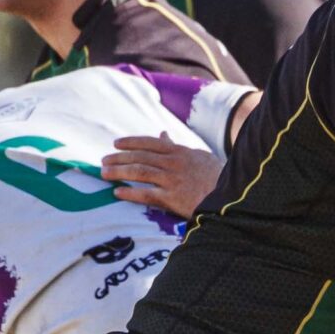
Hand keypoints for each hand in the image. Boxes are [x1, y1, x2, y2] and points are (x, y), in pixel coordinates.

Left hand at [104, 134, 223, 218]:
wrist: (231, 196)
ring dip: (119, 172)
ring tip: (104, 173)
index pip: (150, 143)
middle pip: (140, 157)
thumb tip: (164, 135)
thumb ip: (178, 146)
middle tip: (103, 160)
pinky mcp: (174, 199)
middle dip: (119, 158)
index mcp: (180, 152)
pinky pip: (147, 195)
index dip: (131, 142)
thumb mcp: (199, 156)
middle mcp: (174, 163)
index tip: (116, 144)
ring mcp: (173, 181)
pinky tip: (118, 192)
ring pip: (140, 173)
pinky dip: (131, 193)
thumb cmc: (216, 176)